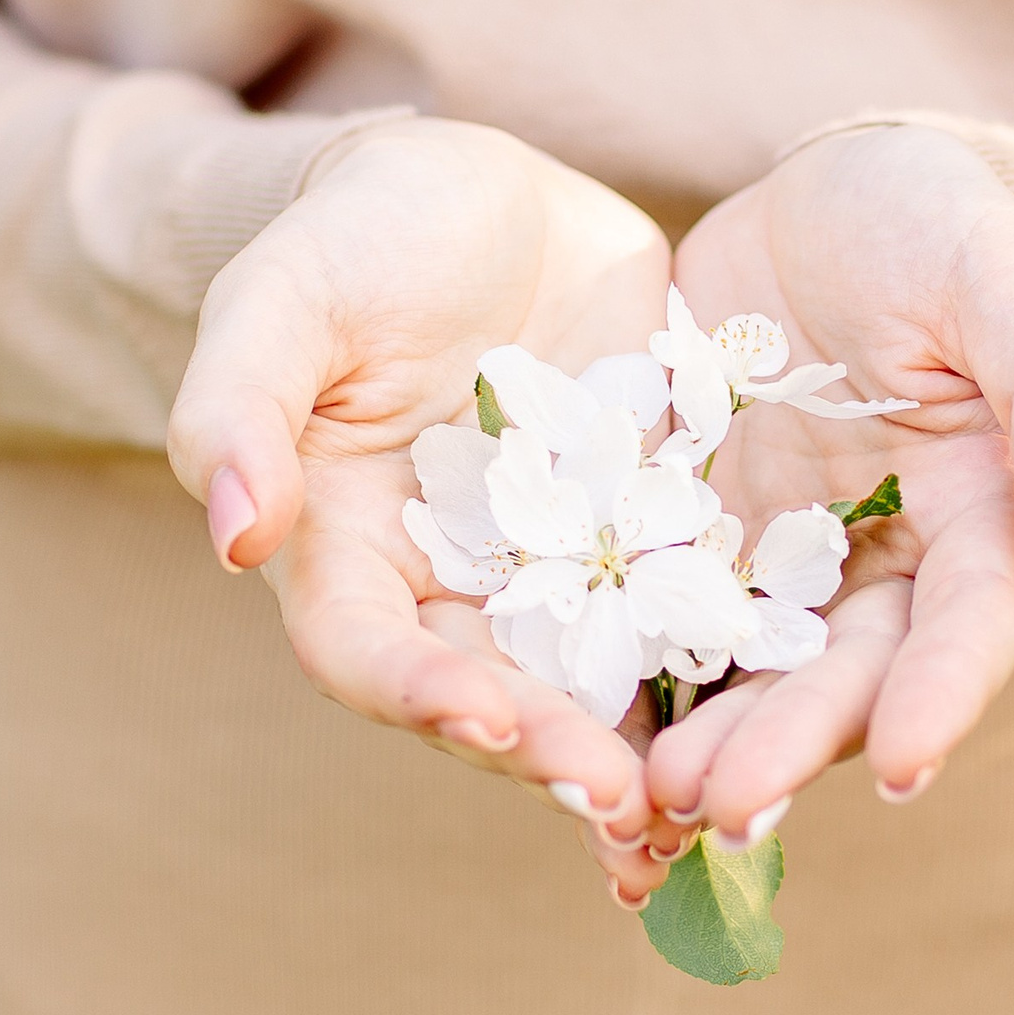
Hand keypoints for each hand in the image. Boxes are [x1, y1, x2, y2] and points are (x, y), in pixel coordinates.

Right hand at [167, 118, 688, 900]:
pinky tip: (780, 725)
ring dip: (635, 761)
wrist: (479, 196)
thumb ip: (240, 405)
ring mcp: (551, 573)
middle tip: (622, 804)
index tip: (487, 714)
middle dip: (552, 755)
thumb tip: (232, 533)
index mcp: (342, 552)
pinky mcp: (641, 539)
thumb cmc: (355, 237)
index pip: (365, 651)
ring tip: (694, 818)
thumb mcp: (284, 296)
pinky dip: (718, 684)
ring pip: (589, 687)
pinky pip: (680, 621)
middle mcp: (446, 588)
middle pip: (490, 696)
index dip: (420, 693)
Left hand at [649, 123, 1013, 841]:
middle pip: (843, 677)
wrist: (834, 202)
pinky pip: (652, 618)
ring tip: (649, 796)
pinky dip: (624, 681)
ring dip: (705, 742)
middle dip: (790, 747)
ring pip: (746, 673)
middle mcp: (880, 567)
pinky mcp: (688, 537)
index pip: (967, 624)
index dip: (940, 697)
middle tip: (729, 809)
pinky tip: (572, 727)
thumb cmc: (944, 226)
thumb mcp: (1004, 278)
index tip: (906, 769)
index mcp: (979, 519)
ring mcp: (778, 562)